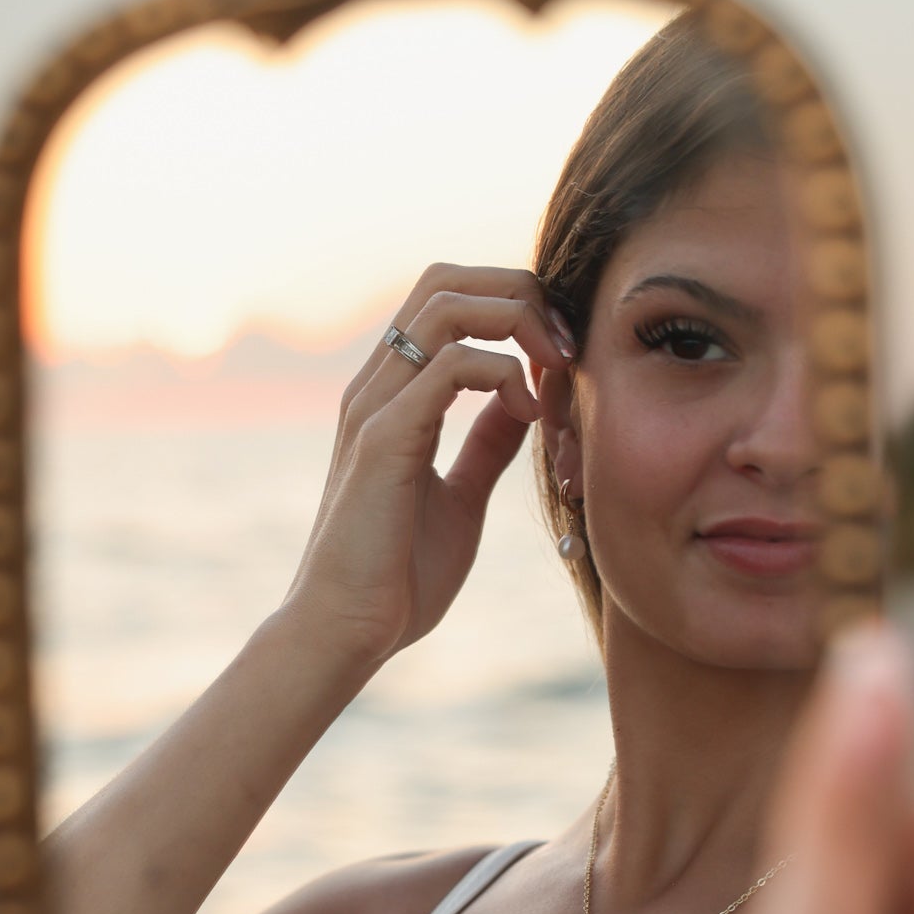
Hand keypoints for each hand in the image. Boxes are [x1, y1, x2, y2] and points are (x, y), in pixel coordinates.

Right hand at [280, 263, 573, 667]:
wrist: (348, 632)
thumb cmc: (397, 578)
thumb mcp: (460, 498)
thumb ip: (486, 446)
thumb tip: (521, 402)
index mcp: (392, 394)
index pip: (449, 299)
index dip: (513, 306)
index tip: (562, 354)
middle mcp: (376, 386)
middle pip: (446, 280)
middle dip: (519, 293)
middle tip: (565, 346)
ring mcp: (374, 407)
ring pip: (447, 306)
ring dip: (517, 323)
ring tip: (556, 369)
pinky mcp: (382, 439)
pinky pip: (450, 366)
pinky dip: (503, 374)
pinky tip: (529, 414)